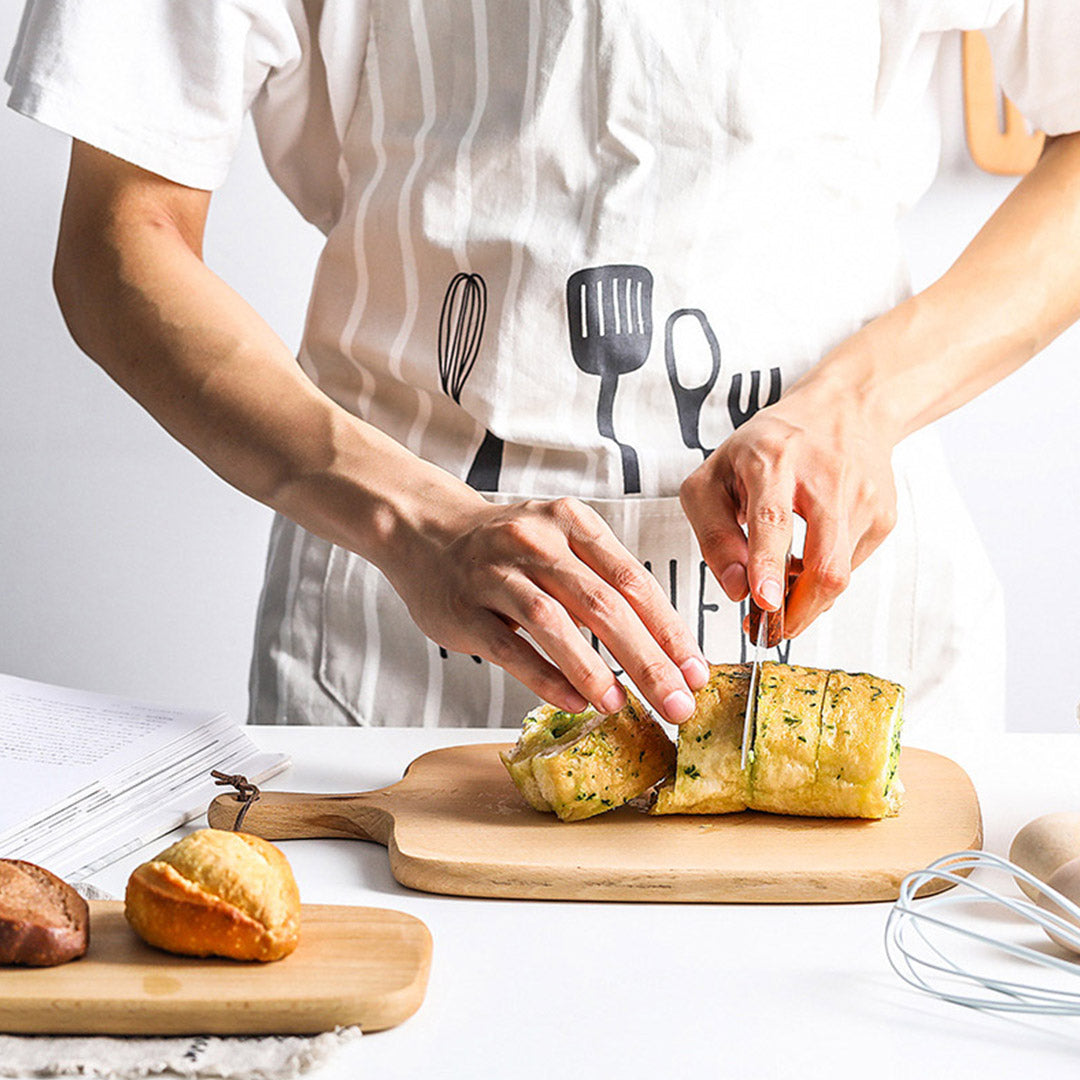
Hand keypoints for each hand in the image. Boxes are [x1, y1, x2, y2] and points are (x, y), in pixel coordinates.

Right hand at [380, 494, 708, 721]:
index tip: (697, 669)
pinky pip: (510, 648)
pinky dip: (546, 677)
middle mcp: (536, 541)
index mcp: (572, 522)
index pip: (633, 580)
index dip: (670, 629)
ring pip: (555, 623)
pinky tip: (576, 701)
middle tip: (677, 701)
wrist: (423, 528)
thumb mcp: (559, 539)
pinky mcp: (464, 608)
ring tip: (623, 706)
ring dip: (595, 669)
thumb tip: (663, 643)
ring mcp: (496, 574)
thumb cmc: (504, 544)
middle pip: (603, 604)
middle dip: (648, 659)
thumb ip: (602, 579)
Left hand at [679, 373, 897, 636]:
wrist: (845, 409)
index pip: (773, 518)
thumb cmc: (766, 446)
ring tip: (779, 590)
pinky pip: (849, 567)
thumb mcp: (715, 477)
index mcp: (774, 459)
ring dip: (806, 600)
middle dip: (797, 609)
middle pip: (825, 561)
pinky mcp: (884, 515)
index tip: (762, 600)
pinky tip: (804, 559)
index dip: (767, 564)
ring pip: (840, 574)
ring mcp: (863, 498)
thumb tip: (736, 589)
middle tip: (767, 631)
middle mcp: (825, 476)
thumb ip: (714, 534)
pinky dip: (821, 578)